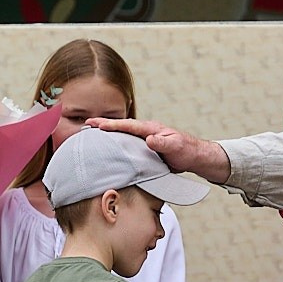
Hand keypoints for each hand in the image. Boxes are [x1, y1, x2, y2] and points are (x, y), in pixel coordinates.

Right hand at [93, 117, 230, 183]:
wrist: (195, 157)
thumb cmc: (187, 150)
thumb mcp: (176, 146)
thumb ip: (163, 143)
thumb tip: (149, 139)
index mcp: (150, 128)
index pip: (127, 125)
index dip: (111, 125)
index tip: (97, 125)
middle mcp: (146, 132)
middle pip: (121, 127)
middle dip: (104, 125)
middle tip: (87, 124)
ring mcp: (145, 139)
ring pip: (123, 135)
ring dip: (108, 134)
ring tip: (92, 134)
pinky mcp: (146, 148)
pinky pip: (128, 144)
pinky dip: (116, 143)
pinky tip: (109, 148)